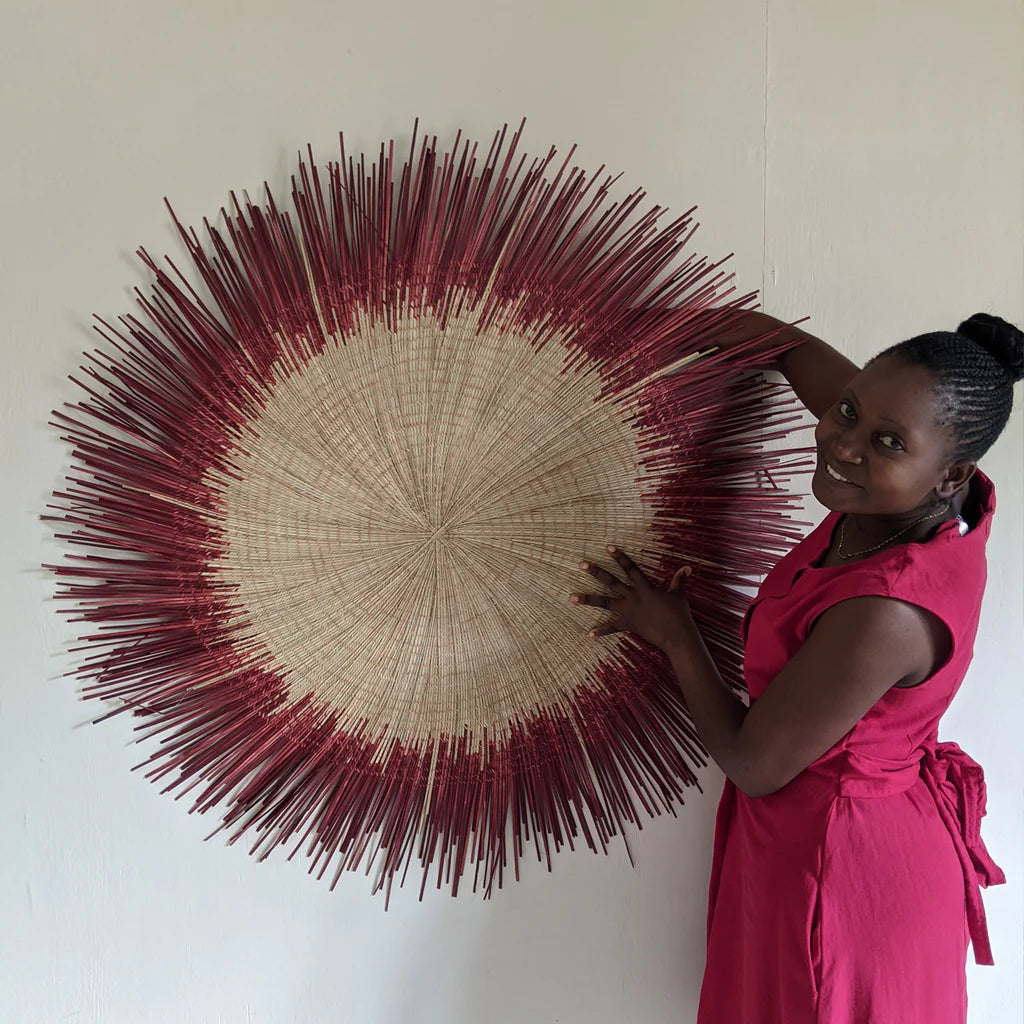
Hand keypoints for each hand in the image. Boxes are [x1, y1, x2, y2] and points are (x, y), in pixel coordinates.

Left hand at [570, 546, 695, 650]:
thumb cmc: (679, 614)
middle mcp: (633, 597)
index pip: (630, 568)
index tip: (608, 547)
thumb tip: (687, 568)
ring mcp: (628, 611)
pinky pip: (612, 628)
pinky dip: (601, 631)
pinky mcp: (628, 624)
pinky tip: (589, 634)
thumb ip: (679, 580)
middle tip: (581, 564)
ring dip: (587, 599)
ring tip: (571, 597)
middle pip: (611, 581)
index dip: (620, 557)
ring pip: (604, 603)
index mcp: (645, 587)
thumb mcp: (679, 595)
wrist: (677, 635)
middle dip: (596, 572)